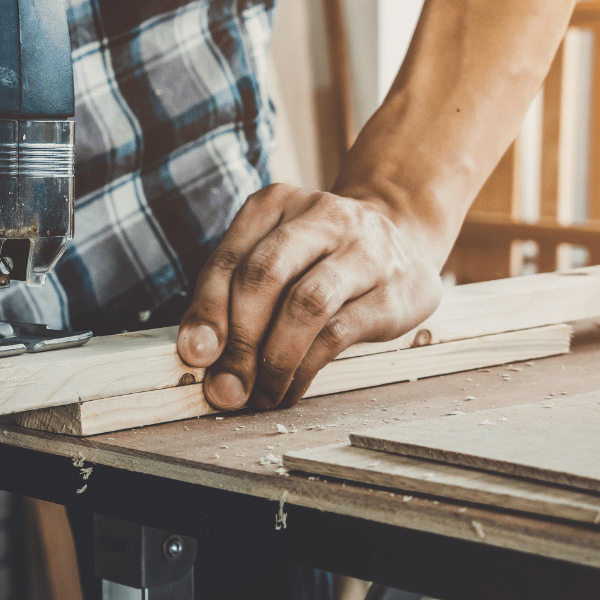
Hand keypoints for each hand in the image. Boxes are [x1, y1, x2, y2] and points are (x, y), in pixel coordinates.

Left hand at [175, 184, 443, 409]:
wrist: (405, 236)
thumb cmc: (320, 256)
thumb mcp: (275, 256)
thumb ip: (232, 297)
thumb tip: (200, 357)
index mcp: (275, 204)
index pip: (228, 260)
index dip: (206, 313)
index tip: (194, 357)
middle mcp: (321, 216)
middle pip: (263, 276)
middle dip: (239, 341)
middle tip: (227, 387)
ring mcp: (363, 249)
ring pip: (305, 304)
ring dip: (274, 359)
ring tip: (260, 394)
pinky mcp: (393, 289)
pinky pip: (339, 332)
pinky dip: (306, 368)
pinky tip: (290, 388)